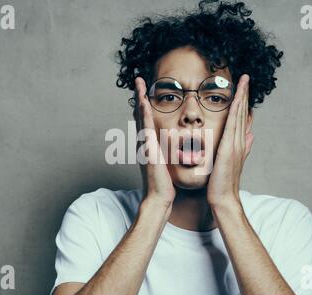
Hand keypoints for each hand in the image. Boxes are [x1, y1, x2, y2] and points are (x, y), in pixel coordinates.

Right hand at [134, 77, 175, 209]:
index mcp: (150, 143)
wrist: (159, 197)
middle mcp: (144, 141)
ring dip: (139, 99)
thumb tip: (174, 144)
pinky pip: (146, 128)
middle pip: (140, 114)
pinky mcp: (148, 149)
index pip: (146, 119)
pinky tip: (143, 102)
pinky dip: (144, 114)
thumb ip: (166, 151)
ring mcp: (144, 144)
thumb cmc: (164, 182)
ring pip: (141, 117)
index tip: (146, 90)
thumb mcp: (165, 162)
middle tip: (138, 80)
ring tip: (139, 83)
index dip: (145, 104)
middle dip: (139, 96)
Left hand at [207, 74, 253, 206]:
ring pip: (239, 116)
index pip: (241, 118)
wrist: (223, 197)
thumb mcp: (231, 161)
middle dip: (244, 94)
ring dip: (242, 97)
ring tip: (244, 81)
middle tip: (246, 77)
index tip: (243, 87)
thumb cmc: (223, 182)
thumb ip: (242, 147)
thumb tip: (250, 135)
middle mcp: (239, 141)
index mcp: (237, 143)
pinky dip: (236, 112)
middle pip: (242, 113)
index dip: (243, 102)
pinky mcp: (229, 148)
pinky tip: (237, 100)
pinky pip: (232, 125)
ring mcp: (236, 144)